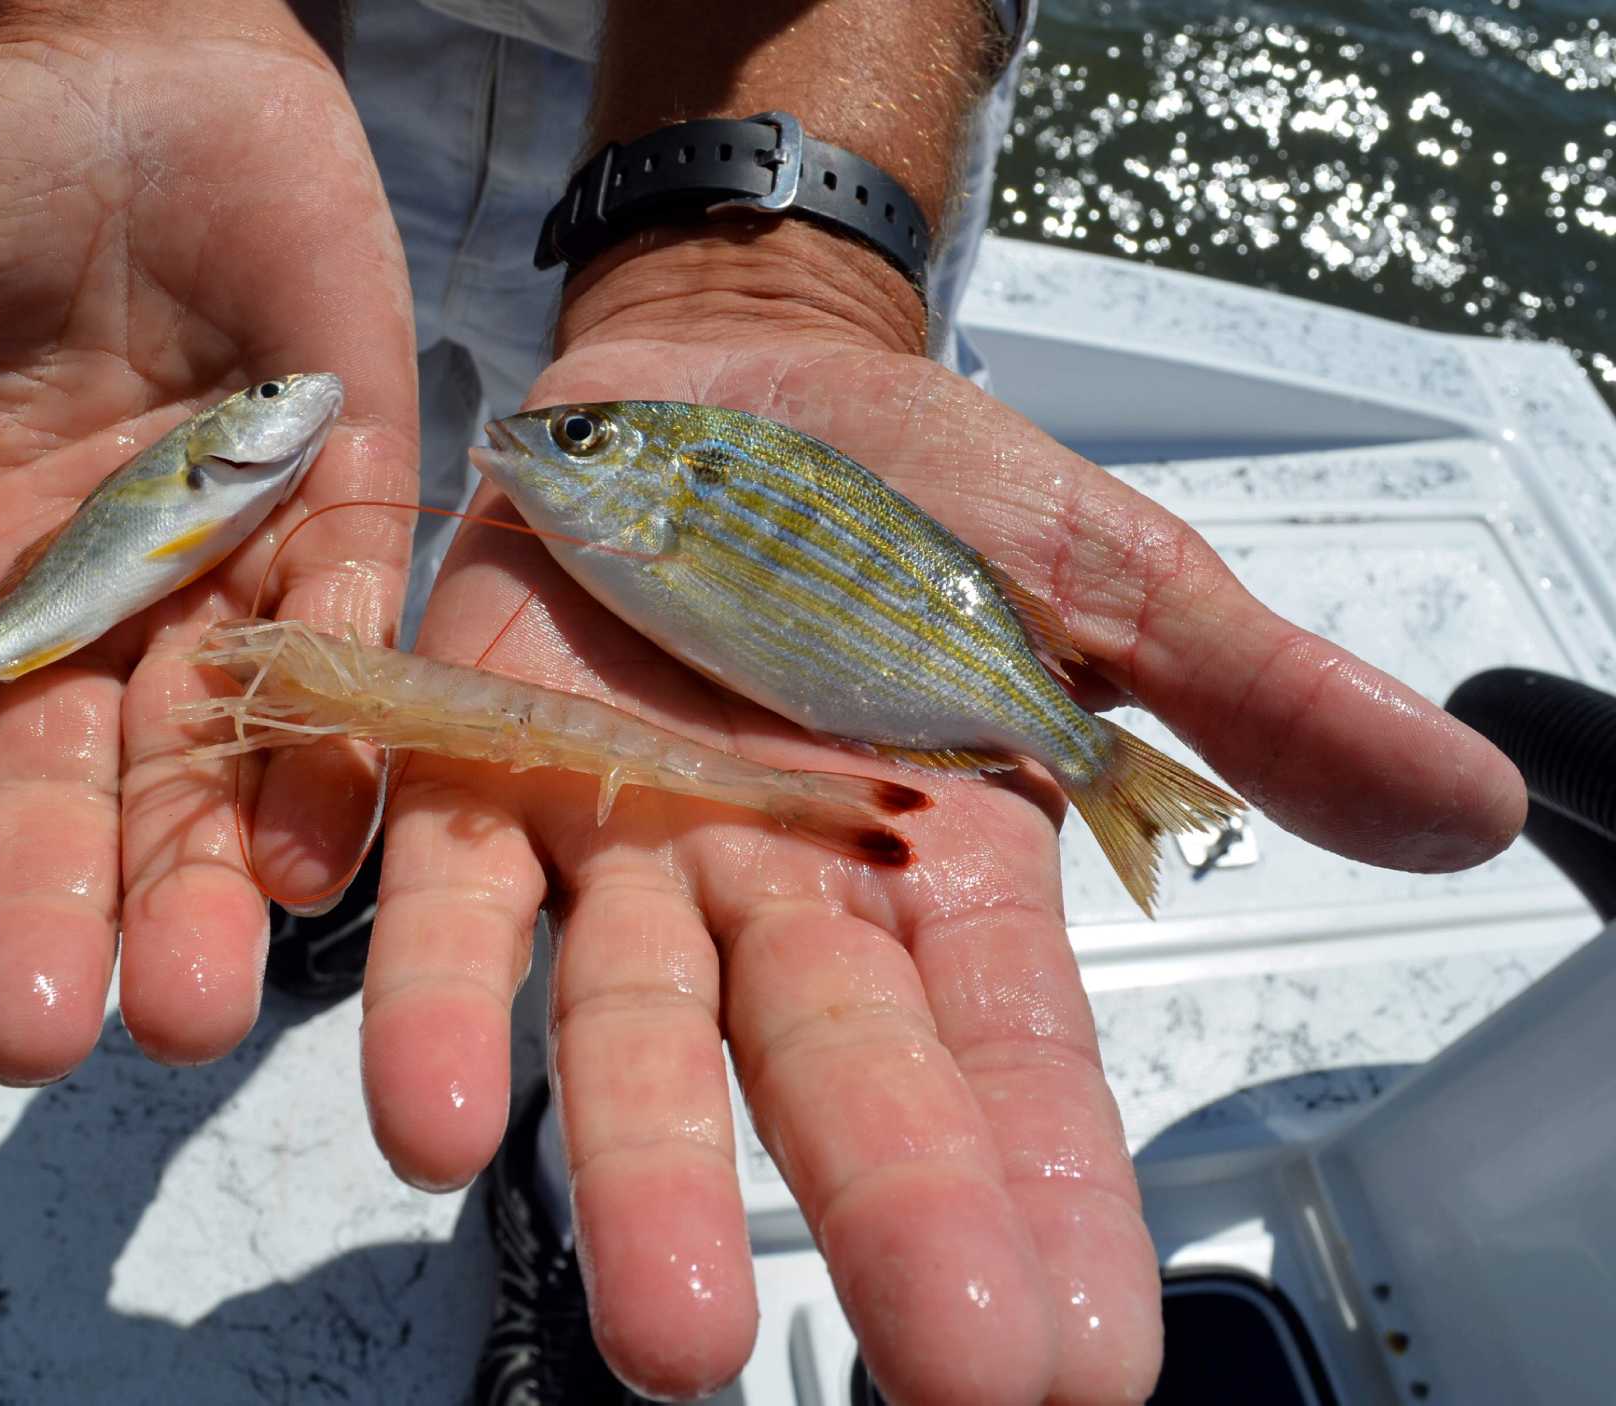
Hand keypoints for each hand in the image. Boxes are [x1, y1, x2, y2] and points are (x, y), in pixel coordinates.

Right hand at [0, 4, 418, 1081]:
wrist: (123, 69)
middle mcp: (84, 617)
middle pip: (63, 803)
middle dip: (52, 920)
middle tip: (41, 1037)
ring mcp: (219, 570)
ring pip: (207, 758)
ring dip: (197, 885)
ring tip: (185, 1009)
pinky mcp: (342, 504)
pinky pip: (344, 637)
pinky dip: (333, 738)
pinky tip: (310, 856)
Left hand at [364, 230, 1525, 1401]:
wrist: (727, 378)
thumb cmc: (920, 492)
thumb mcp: (1106, 582)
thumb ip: (1254, 700)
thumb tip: (1467, 810)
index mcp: (939, 869)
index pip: (1012, 1066)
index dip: (1049, 1198)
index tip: (1083, 1364)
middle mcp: (776, 891)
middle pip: (824, 1071)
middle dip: (871, 1210)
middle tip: (928, 1375)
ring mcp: (619, 840)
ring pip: (625, 1022)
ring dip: (636, 1164)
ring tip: (660, 1328)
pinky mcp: (478, 766)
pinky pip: (449, 894)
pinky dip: (432, 993)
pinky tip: (431, 1112)